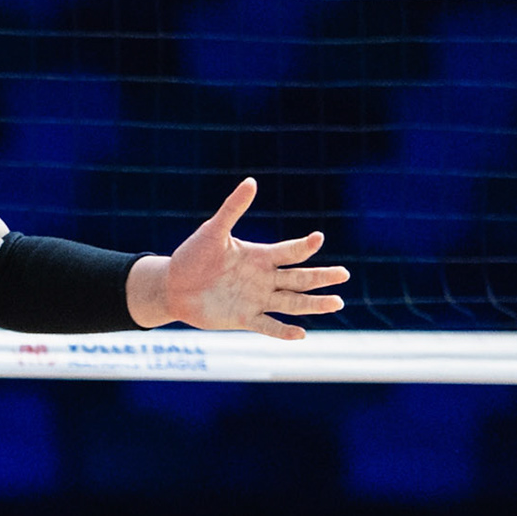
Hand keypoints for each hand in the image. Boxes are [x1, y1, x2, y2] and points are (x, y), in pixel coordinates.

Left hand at [152, 177, 347, 339]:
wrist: (172, 286)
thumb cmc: (193, 256)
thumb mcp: (213, 231)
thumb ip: (233, 208)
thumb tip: (251, 181)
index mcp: (260, 256)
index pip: (289, 251)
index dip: (304, 246)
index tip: (318, 238)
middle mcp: (264, 278)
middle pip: (300, 278)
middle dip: (322, 277)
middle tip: (344, 275)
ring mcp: (256, 299)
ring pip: (292, 302)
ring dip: (314, 304)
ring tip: (337, 303)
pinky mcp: (244, 318)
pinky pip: (268, 325)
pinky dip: (284, 331)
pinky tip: (302, 334)